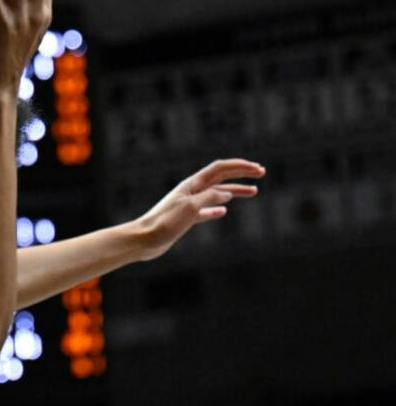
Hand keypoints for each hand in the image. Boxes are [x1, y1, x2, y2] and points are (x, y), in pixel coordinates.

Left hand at [134, 159, 265, 260]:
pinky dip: (217, 208)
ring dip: (235, 190)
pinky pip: (205, 211)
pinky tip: (224, 211)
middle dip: (241, 174)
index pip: (219, 169)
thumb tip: (227, 193)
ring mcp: (188, 205)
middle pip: (220, 178)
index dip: (239, 166)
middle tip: (261, 172)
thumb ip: (209, 197)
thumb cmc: (164, 223)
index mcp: (192, 185)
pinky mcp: (185, 219)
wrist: (143, 239)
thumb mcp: (190, 207)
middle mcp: (191, 191)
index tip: (257, 168)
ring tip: (254, 191)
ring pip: (216, 194)